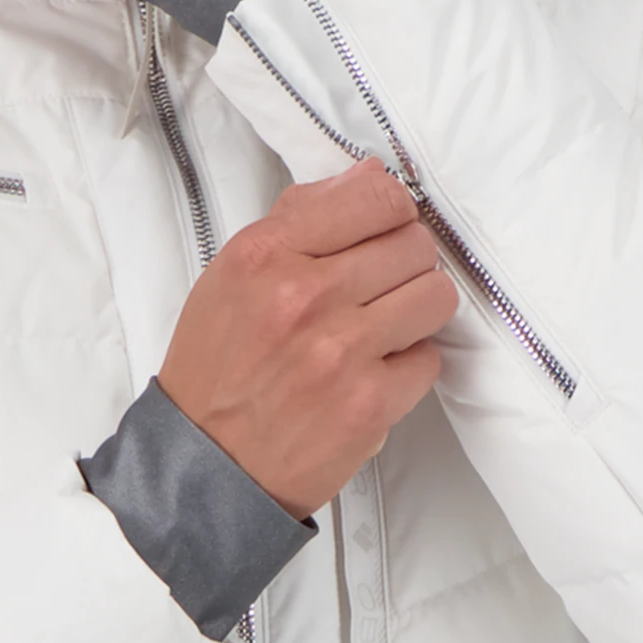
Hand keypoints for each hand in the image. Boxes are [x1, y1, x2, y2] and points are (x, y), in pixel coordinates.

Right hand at [157, 157, 459, 520]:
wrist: (207, 466)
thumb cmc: (218, 371)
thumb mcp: (231, 277)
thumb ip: (300, 219)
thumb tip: (367, 176)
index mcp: (265, 254)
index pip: (374, 195)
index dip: (391, 211)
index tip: (385, 230)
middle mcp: (304, 295)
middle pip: (414, 244)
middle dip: (403, 264)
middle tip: (376, 290)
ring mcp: (341, 351)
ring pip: (435, 296)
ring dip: (415, 312)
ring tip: (381, 329)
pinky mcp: (370, 403)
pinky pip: (429, 359)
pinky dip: (407, 367)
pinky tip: (371, 373)